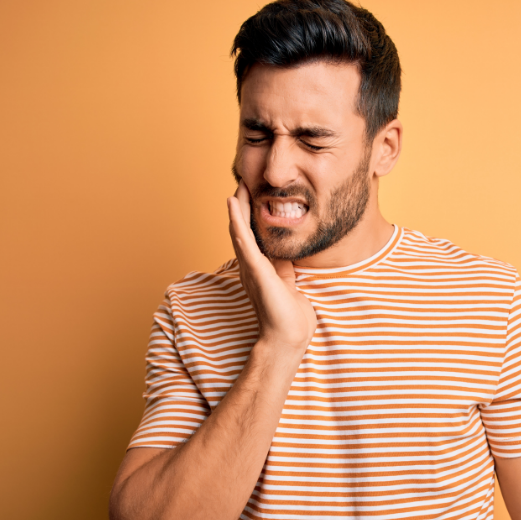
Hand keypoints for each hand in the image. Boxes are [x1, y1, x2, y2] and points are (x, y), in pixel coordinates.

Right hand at [227, 181, 316, 350]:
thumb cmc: (289, 316)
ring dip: (237, 207)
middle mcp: (250, 266)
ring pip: (239, 230)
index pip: (253, 236)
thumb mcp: (288, 282)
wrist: (288, 337)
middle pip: (242, 229)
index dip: (251, 215)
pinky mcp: (255, 270)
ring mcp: (250, 267)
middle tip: (243, 182)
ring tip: (237, 186)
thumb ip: (284, 266)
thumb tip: (286, 249)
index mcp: (259, 268)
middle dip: (242, 206)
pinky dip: (236, 220)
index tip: (254, 194)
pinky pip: (242, 240)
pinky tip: (231, 203)